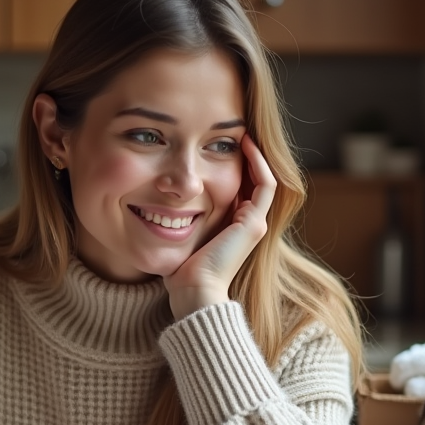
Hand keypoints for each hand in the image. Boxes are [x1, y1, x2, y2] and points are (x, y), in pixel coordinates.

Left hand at [163, 133, 275, 319]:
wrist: (193, 290)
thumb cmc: (180, 270)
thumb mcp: (179, 235)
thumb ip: (179, 218)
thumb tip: (158, 198)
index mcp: (234, 228)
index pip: (241, 188)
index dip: (234, 165)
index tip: (217, 145)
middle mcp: (250, 224)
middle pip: (254, 182)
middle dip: (246, 157)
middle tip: (232, 133)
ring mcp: (255, 224)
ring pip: (264, 180)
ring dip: (255, 156)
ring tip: (242, 133)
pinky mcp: (254, 224)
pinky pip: (265, 185)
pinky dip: (258, 164)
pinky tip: (245, 145)